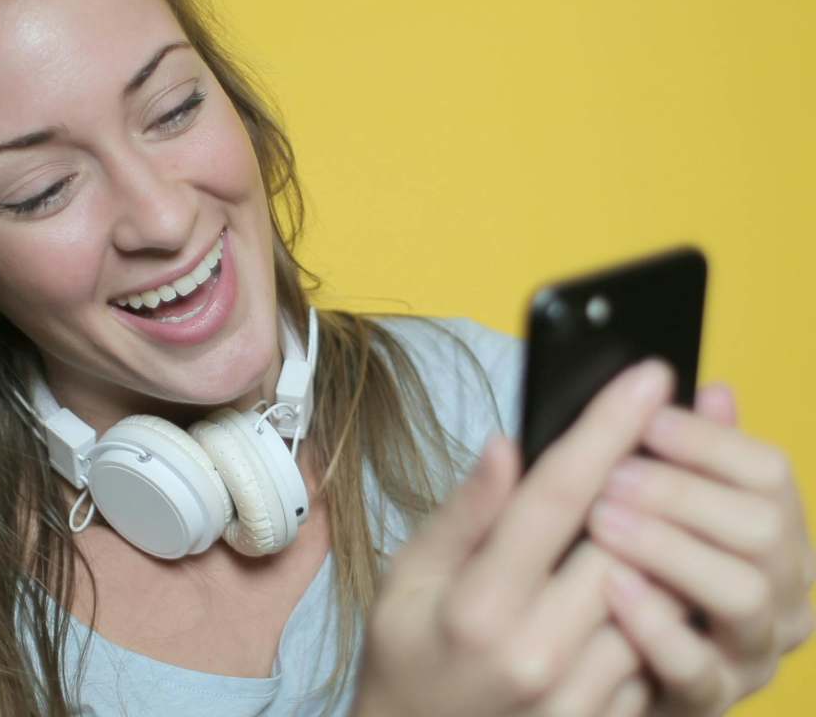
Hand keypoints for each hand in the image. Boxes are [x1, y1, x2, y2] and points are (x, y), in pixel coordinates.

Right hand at [354, 361, 675, 716]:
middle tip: (657, 437)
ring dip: (657, 541)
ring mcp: (578, 694)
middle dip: (649, 478)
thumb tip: (507, 445)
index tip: (648, 378)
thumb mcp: (408, 576)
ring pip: (655, 591)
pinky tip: (626, 582)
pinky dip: (653, 603)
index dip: (607, 429)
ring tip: (641, 512)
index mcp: (478, 603)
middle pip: (625, 538)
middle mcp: (535, 650)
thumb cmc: (406, 654)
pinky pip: (657, 646)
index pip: (557, 497)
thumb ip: (462, 513)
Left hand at [587, 383, 815, 714]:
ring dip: (671, 547)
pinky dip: (656, 623)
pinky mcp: (707, 700)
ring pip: (744, 593)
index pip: (770, 473)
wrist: (576, 664)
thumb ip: (687, 458)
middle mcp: (782, 594)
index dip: (709, 440)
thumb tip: (716, 391)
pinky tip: (611, 586)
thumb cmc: (622, 570)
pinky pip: (697, 667)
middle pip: (765, 529)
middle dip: (684, 492)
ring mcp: (750, 653)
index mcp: (773, 535)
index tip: (647, 417)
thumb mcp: (651, 506)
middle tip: (613, 474)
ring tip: (603, 519)